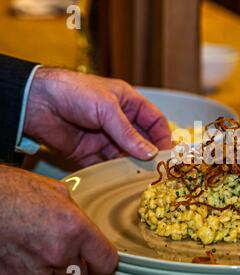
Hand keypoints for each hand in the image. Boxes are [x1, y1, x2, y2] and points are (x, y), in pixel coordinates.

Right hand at [0, 165, 117, 274]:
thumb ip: (77, 215)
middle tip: (60, 244)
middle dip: (75, 263)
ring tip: (32, 240)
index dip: (103, 261)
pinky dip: (26, 269)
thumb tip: (86, 228)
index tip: (100, 260)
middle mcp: (57, 253)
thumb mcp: (57, 192)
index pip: (106, 262)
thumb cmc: (11, 191)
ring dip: (48, 265)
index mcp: (74, 229)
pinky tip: (18, 248)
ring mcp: (34, 271)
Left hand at [24, 68, 171, 166]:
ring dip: (132, 166)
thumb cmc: (74, 92)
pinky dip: (113, 174)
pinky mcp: (87, 152)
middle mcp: (118, 121)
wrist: (35, 101)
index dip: (163, 136)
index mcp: (127, 103)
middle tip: (157, 171)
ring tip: (141, 180)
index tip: (168, 154)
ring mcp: (103, 138)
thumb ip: (128, 133)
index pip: (154, 120)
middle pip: (141, 141)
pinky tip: (120, 182)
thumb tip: (150, 153)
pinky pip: (105, 165)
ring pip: (124, 155)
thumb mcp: (107, 109)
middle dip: (149, 154)